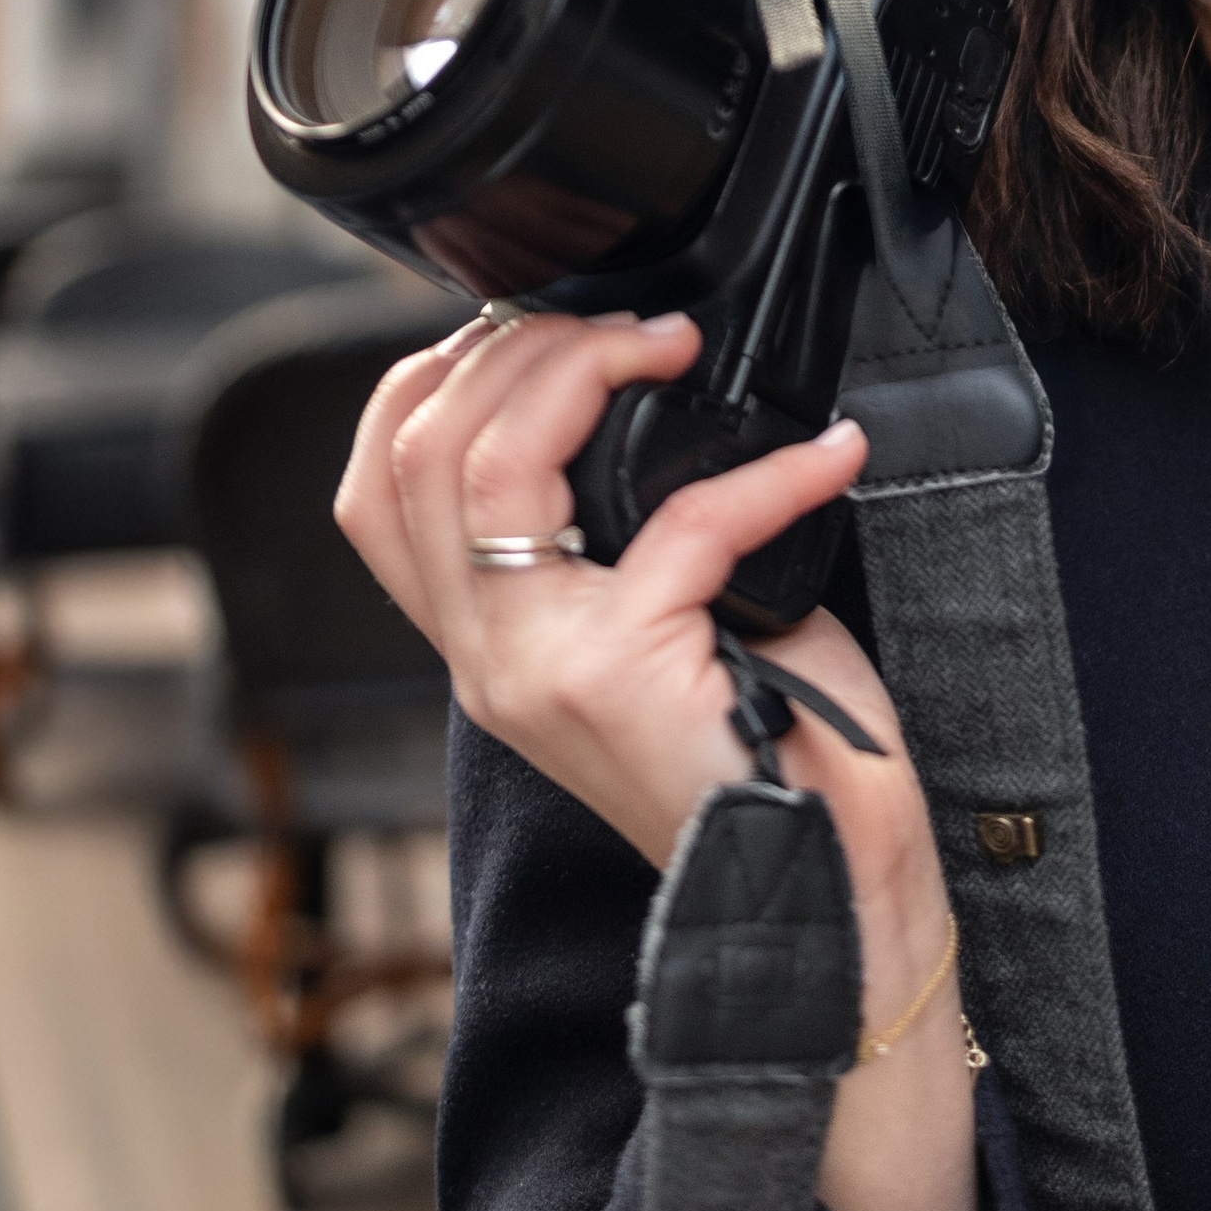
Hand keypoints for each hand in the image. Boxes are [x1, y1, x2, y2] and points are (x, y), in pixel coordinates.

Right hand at [335, 309, 978, 1210]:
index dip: (436, 377)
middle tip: (633, 330)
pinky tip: (833, 452)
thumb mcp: (653, 622)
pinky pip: (685, 520)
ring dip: (589, 369)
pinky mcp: (625, 670)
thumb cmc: (761, 747)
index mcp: (485, 642)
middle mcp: (488, 658)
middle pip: (425, 449)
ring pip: (492, 463)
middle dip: (522, 348)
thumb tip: (644, 397)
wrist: (817, 887)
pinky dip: (774, 468)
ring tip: (674, 348)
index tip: (528, 323)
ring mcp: (541, 666)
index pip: (377, 486)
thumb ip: (611, 534)